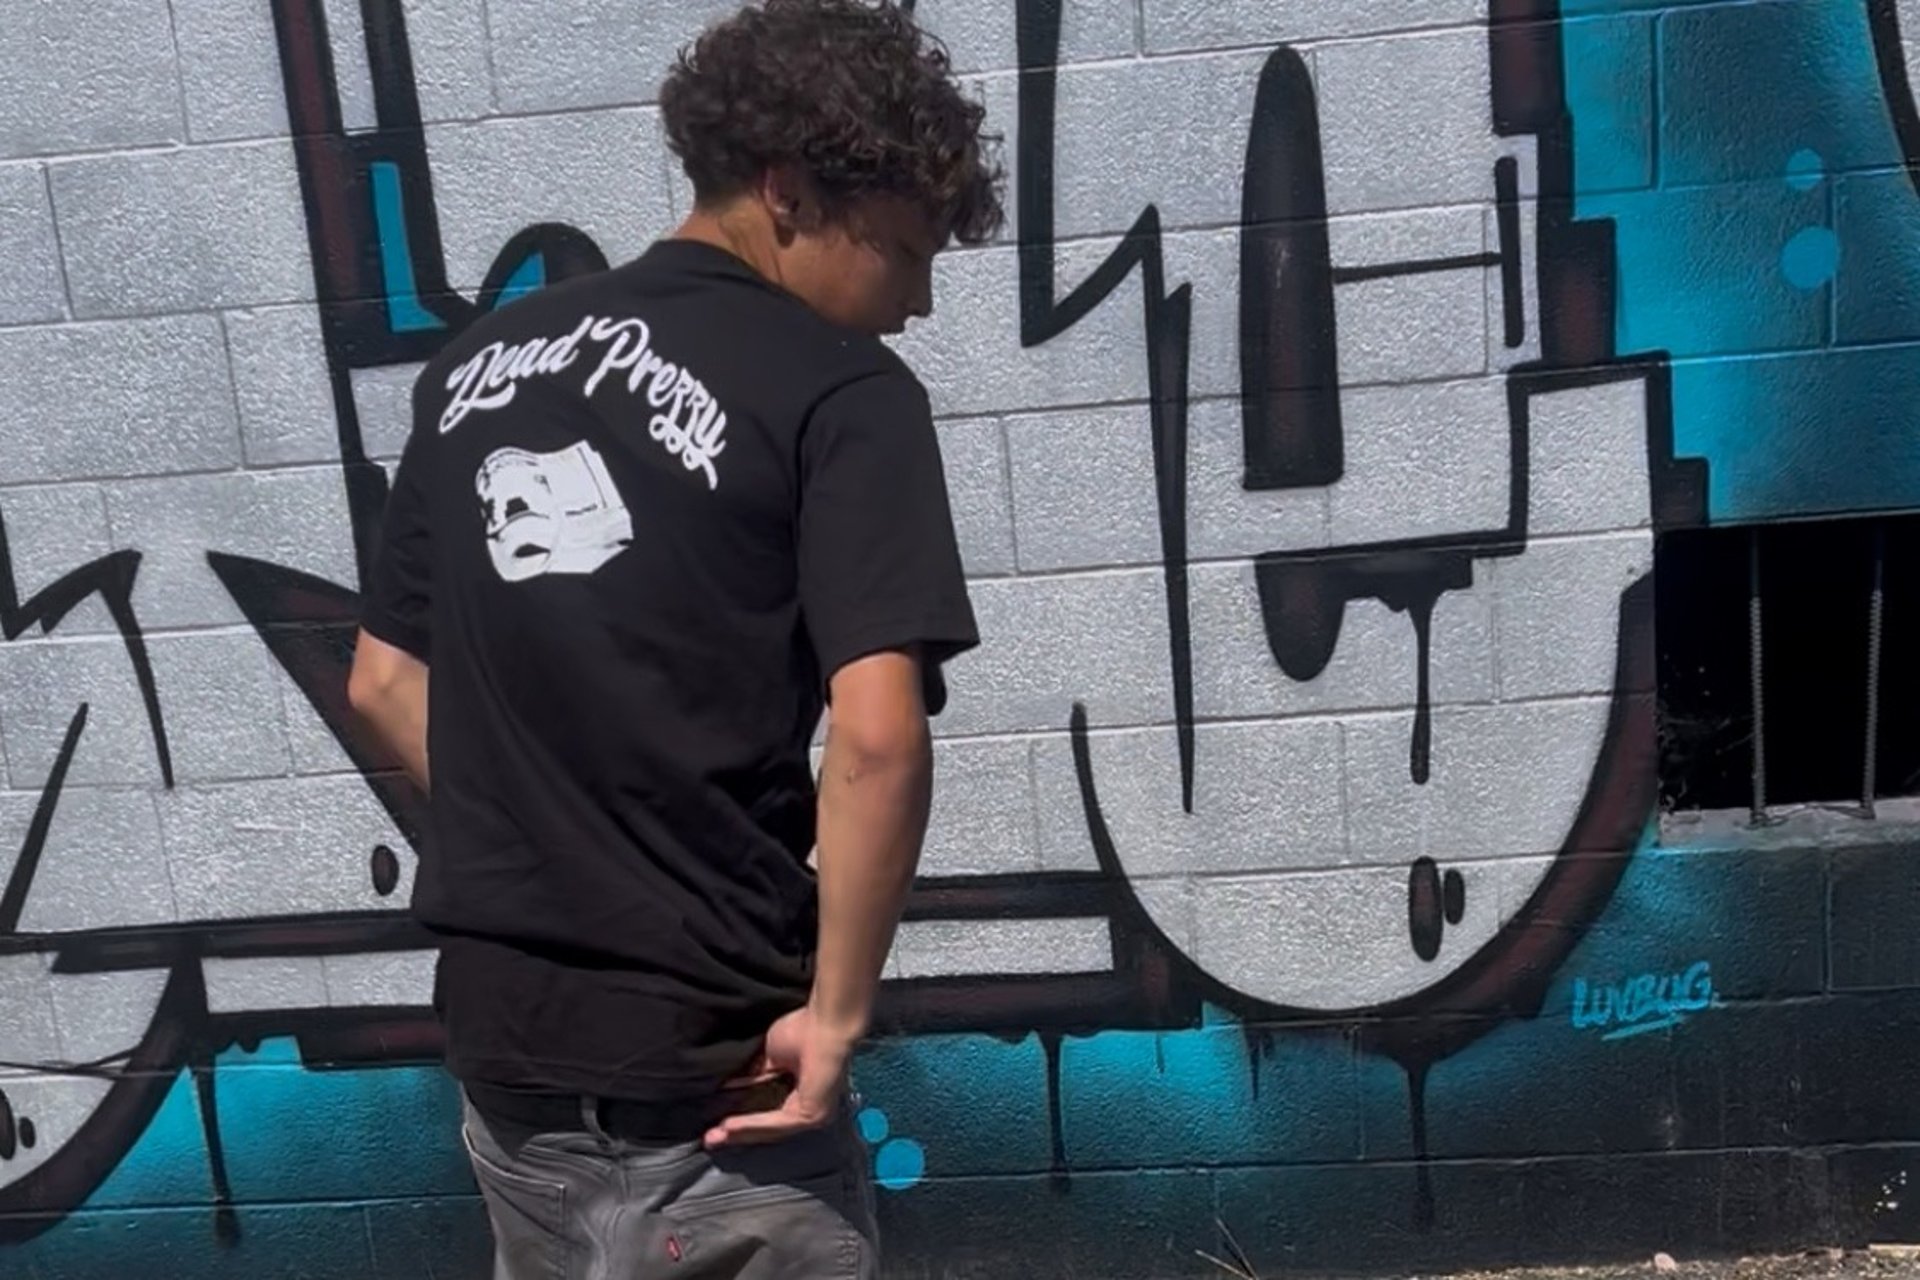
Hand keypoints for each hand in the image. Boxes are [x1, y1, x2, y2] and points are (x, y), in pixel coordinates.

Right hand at [702, 1005, 857, 1148]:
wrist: (824, 1023)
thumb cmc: (804, 1031)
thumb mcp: (770, 1056)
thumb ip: (756, 1074)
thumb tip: (732, 1086)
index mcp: (804, 1095)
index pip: (770, 1115)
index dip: (744, 1121)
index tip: (717, 1126)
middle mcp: (810, 1109)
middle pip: (767, 1129)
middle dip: (737, 1134)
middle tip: (710, 1139)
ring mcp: (812, 1115)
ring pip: (768, 1130)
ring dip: (739, 1132)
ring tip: (714, 1137)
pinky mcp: (810, 1115)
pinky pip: (774, 1124)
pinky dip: (750, 1125)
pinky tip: (729, 1126)